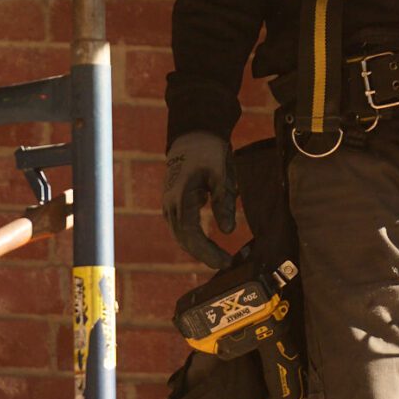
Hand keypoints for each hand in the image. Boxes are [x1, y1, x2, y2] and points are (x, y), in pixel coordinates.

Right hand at [162, 131, 237, 266]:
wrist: (192, 135)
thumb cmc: (208, 151)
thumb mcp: (220, 173)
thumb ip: (224, 201)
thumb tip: (228, 231)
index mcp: (180, 198)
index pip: (191, 234)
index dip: (207, 251)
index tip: (226, 261)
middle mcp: (170, 205)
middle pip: (184, 239)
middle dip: (205, 254)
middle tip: (227, 263)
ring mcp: (169, 205)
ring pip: (182, 236)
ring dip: (200, 249)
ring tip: (221, 258)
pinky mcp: (174, 204)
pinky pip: (183, 227)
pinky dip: (196, 239)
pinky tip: (210, 245)